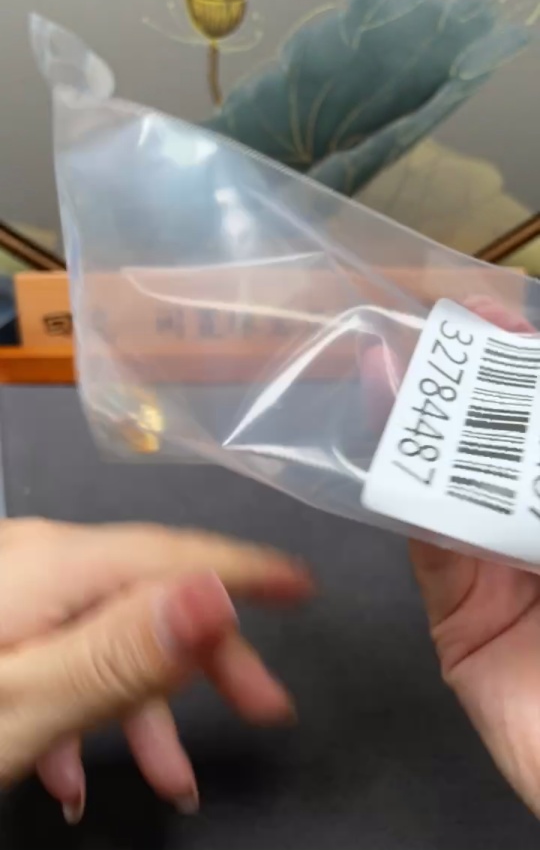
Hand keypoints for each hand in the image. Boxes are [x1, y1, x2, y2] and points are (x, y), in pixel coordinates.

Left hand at [0, 518, 312, 821]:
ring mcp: (17, 581)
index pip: (174, 557)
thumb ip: (120, 653)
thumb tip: (215, 597)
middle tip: (265, 709)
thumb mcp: (24, 702)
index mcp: (53, 565)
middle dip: (211, 661)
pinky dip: (89, 700)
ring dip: (146, 705)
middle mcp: (40, 556)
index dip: (246, 572)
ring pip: (109, 632)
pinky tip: (76, 765)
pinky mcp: (5, 609)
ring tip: (172, 777)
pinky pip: (67, 644)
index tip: (301, 585)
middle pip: (150, 597)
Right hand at [410, 298, 539, 814]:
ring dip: (427, 418)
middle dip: (477, 380)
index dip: (526, 368)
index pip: (539, 428)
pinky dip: (400, 480)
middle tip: (450, 321)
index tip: (505, 314)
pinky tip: (385, 419)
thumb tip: (526, 383)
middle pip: (502, 446)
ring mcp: (504, 572)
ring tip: (404, 351)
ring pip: (454, 481)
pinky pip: (425, 539)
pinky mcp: (458, 615)